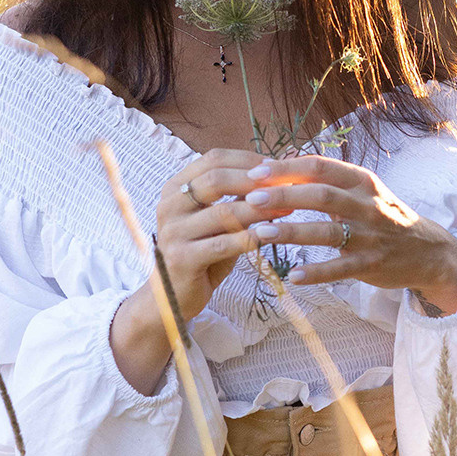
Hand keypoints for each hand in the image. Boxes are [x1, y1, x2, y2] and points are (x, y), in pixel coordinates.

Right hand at [109, 148, 287, 396]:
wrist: (173, 296)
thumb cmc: (202, 254)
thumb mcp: (217, 222)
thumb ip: (237, 199)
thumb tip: (277, 174)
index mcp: (175, 188)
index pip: (213, 159)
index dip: (248, 160)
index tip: (277, 167)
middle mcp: (169, 206)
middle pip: (215, 179)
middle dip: (255, 181)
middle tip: (286, 185)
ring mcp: (172, 232)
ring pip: (223, 212)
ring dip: (260, 209)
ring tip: (288, 208)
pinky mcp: (181, 259)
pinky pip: (223, 244)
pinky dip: (251, 237)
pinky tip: (272, 234)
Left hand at [242, 153, 456, 314]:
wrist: (428, 251)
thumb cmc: (384, 217)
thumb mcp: (363, 191)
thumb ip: (326, 180)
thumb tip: (278, 165)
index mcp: (362, 181)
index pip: (320, 167)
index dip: (286, 168)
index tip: (255, 172)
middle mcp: (367, 205)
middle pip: (320, 195)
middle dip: (283, 195)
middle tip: (251, 199)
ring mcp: (370, 236)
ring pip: (326, 232)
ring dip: (291, 232)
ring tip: (260, 233)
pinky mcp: (371, 265)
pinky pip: (339, 269)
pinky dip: (315, 273)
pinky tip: (292, 276)